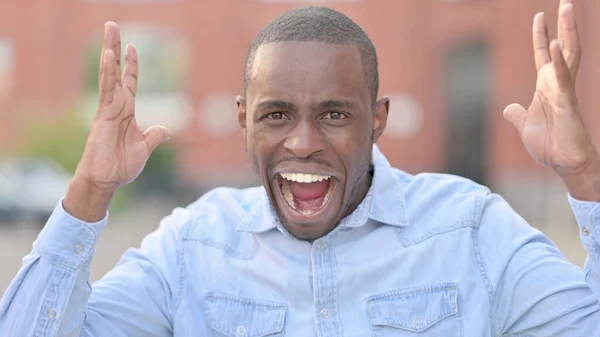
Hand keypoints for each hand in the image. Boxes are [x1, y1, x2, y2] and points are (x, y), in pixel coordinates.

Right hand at [64, 22, 169, 220]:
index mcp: (127, 112)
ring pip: (109, 75)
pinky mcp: (103, 115)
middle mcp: (116, 106)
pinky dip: (108, 72)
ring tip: (110, 30)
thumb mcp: (145, 148)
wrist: (107, 180)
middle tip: (113, 26)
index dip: (132, 66)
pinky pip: (106, 89)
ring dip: (110, 52)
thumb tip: (165, 129)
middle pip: (117, 72)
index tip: (133, 47)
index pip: (130, 83)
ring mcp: (108, 109)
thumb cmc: (121, 166)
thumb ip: (154, 136)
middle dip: (115, 49)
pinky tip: (109, 56)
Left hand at [503, 0, 599, 200]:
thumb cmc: (549, 144)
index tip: (540, 16)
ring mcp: (563, 90)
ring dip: (566, 31)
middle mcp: (557, 84)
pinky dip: (557, 61)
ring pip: (567, 54)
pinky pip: (562, 77)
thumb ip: (518, 114)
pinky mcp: (566, 102)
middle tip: (565, 1)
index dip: (541, 35)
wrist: (563, 162)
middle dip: (563, 24)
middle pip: (562, 47)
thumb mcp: (525, 125)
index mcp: (547, 87)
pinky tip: (552, 44)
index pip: (542, 55)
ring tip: (566, 8)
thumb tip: (509, 107)